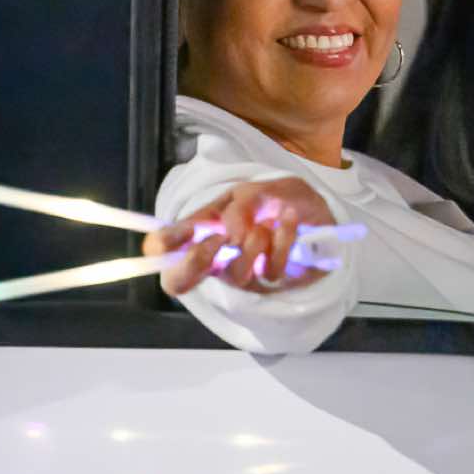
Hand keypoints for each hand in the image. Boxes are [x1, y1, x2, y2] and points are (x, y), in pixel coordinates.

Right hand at [145, 177, 335, 296]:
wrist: (315, 209)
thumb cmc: (272, 201)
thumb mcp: (250, 192)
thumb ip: (235, 207)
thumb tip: (228, 232)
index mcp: (199, 236)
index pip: (163, 252)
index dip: (158, 249)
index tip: (164, 239)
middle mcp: (213, 261)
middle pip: (178, 280)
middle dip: (196, 258)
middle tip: (220, 238)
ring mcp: (241, 275)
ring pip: (233, 273)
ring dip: (252, 242)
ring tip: (266, 222)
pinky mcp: (272, 281)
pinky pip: (271, 268)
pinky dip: (282, 237)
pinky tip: (289, 218)